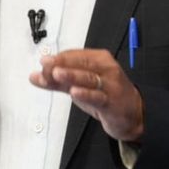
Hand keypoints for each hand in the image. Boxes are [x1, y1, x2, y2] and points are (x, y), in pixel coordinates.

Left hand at [30, 48, 144, 142]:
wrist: (133, 114)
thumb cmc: (105, 94)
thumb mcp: (80, 85)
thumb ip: (57, 81)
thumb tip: (35, 76)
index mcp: (98, 59)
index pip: (75, 55)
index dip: (58, 59)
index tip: (42, 62)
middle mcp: (106, 68)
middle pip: (81, 63)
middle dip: (62, 63)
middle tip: (45, 63)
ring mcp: (110, 84)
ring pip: (88, 77)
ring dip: (71, 75)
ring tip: (56, 73)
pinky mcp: (112, 102)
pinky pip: (98, 96)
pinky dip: (86, 94)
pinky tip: (74, 92)